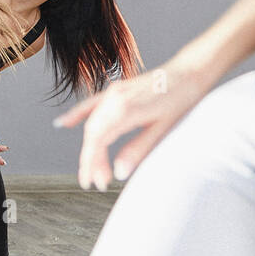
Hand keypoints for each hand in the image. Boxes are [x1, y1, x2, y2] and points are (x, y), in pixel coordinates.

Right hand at [55, 61, 210, 189]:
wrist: (190, 73)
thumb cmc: (181, 99)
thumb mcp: (162, 129)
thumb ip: (138, 150)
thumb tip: (119, 173)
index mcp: (125, 108)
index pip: (98, 140)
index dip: (93, 163)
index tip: (96, 182)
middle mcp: (114, 98)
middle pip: (92, 133)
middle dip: (90, 160)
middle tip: (95, 182)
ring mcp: (113, 92)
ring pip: (91, 123)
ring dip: (89, 147)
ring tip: (90, 169)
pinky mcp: (116, 91)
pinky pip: (91, 105)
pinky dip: (78, 115)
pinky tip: (65, 124)